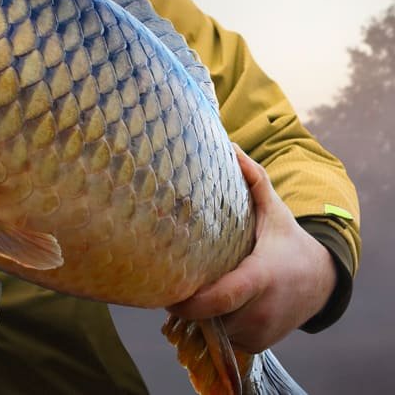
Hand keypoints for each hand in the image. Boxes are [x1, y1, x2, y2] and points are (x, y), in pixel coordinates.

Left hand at [167, 143, 336, 352]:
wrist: (322, 280)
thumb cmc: (288, 243)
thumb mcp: (274, 212)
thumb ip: (253, 180)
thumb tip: (229, 145)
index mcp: (260, 278)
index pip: (219, 299)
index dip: (189, 301)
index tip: (166, 291)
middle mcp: (262, 310)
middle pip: (210, 316)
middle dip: (189, 303)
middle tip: (169, 282)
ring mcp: (262, 331)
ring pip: (215, 330)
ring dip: (201, 316)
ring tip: (188, 293)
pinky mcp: (260, 344)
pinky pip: (226, 340)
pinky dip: (216, 327)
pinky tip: (210, 309)